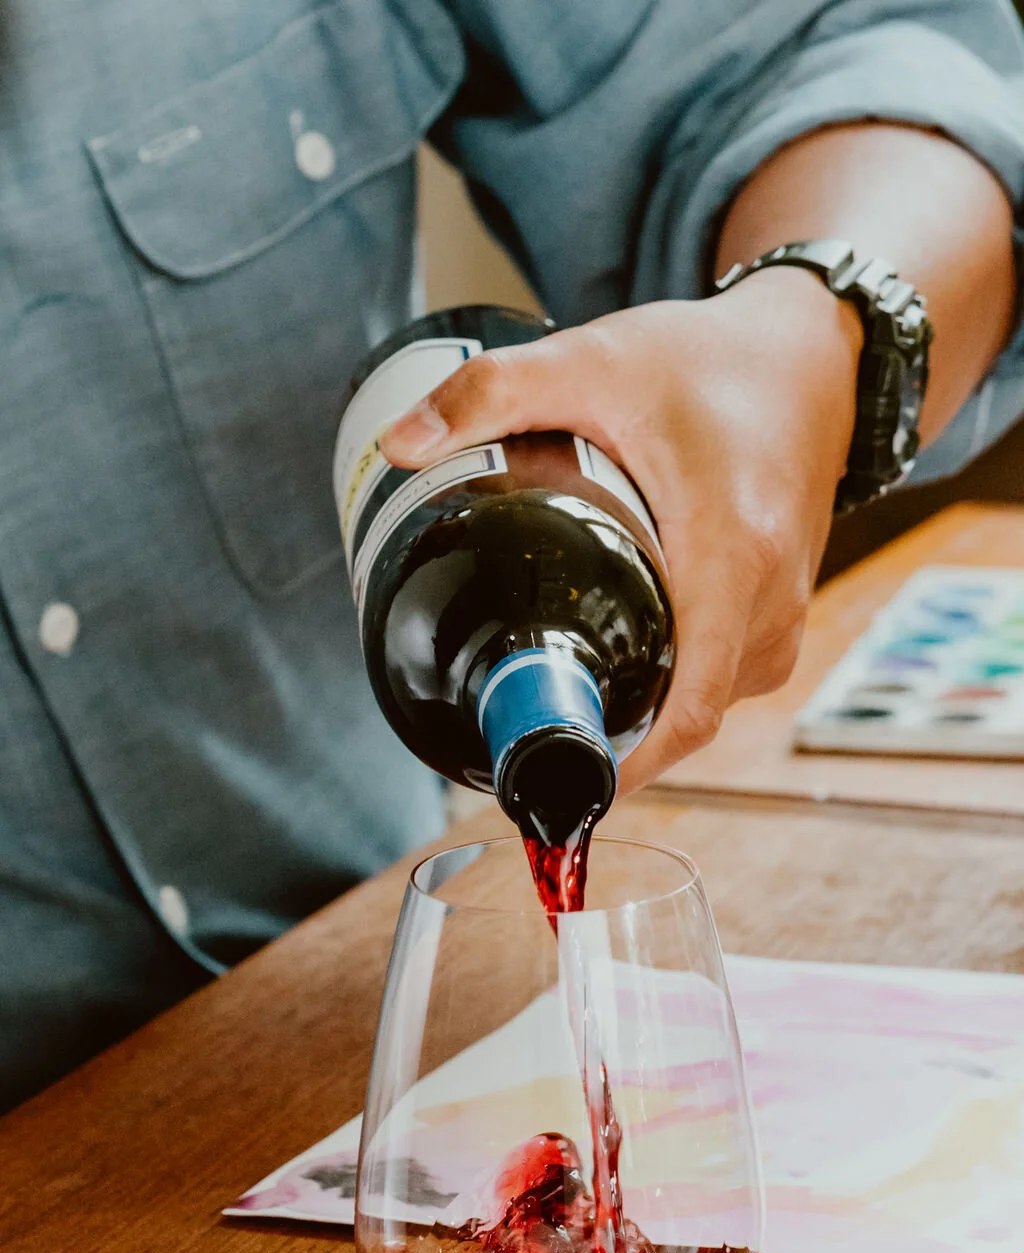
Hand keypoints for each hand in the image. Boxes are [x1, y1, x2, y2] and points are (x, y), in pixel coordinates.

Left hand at [380, 268, 861, 791]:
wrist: (809, 354)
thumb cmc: (711, 363)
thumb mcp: (592, 361)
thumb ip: (492, 392)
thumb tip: (399, 443)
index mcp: (731, 554)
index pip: (688, 706)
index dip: (626, 763)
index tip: (556, 780)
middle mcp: (772, 599)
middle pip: (690, 713)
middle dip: (610, 734)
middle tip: (524, 723)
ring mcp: (786, 611)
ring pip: (709, 701)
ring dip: (643, 709)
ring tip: (562, 687)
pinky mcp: (783, 610)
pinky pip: (728, 677)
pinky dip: (676, 683)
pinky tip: (621, 660)